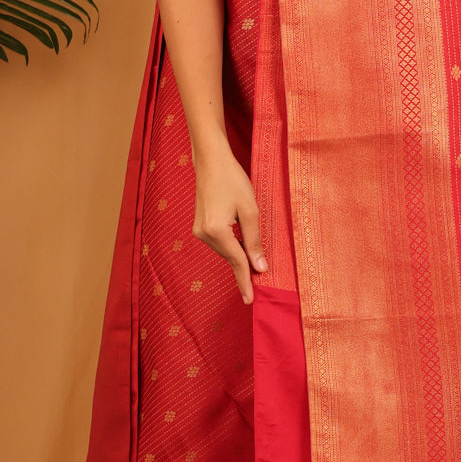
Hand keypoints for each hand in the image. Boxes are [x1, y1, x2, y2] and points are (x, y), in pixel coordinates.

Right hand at [192, 141, 267, 303]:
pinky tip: (240, 239)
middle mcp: (204, 234)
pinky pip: (220, 243)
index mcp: (217, 231)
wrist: (211, 161)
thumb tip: (260, 268)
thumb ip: (254, 242)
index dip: (245, 282)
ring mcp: (199, 231)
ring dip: (239, 253)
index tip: (250, 300)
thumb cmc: (233, 181)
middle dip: (245, 266)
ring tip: (251, 243)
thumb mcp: (250, 210)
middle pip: (231, 257)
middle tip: (261, 278)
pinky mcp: (199, 226)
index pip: (237, 262)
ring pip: (225, 251)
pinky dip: (231, 245)